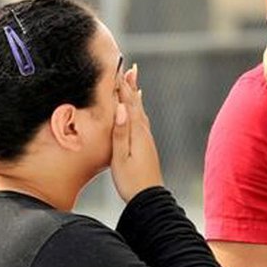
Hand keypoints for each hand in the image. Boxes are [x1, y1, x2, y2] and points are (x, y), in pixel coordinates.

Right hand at [111, 65, 162, 202]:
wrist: (149, 199)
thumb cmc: (131, 182)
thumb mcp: (120, 158)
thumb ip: (120, 133)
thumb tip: (121, 109)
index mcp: (136, 133)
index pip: (127, 103)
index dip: (122, 86)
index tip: (117, 68)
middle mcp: (144, 132)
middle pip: (136, 103)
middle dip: (130, 85)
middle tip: (128, 67)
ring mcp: (146, 139)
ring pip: (140, 110)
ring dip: (135, 95)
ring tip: (133, 81)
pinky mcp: (146, 146)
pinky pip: (142, 120)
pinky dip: (138, 109)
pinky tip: (138, 110)